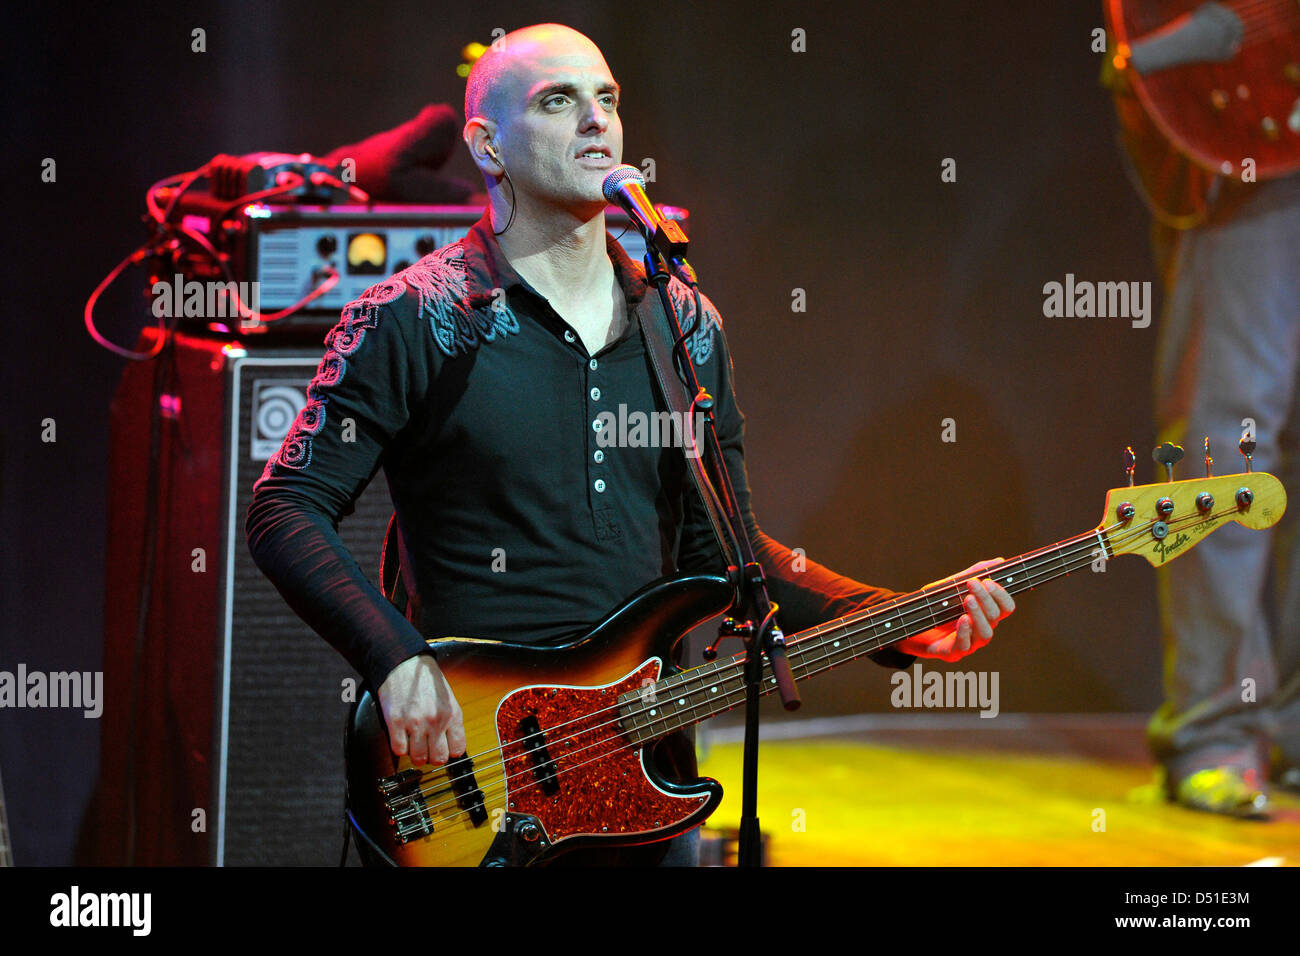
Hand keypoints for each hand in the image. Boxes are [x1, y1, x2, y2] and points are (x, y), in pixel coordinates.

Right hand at [377, 654, 465, 765]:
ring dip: (415, 754)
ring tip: (414, 743)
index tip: (444, 749)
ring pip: (418, 758)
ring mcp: (415, 722)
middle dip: (432, 757)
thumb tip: (451, 746)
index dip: (449, 752)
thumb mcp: (448, 698)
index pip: (457, 750)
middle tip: (428, 748)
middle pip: (438, 759)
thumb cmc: (426, 680)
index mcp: (452, 714)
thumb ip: (451, 721)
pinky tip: (402, 737)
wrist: (404, 663)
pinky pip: (399, 750)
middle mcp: (436, 720)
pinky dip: (400, 747)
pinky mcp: (396, 722)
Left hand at [895, 558, 1014, 661]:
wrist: (909, 625)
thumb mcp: (952, 586)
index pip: (1005, 607)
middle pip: (995, 617)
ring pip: (985, 634)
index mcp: (985, 615)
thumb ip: (973, 574)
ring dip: (978, 615)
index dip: (1001, 594)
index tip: (987, 580)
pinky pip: (964, 646)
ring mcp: (969, 643)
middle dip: (986, 598)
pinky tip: (962, 619)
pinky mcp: (953, 653)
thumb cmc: (935, 606)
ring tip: (968, 600)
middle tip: (973, 584)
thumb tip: (999, 561)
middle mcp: (981, 629)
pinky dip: (965, 632)